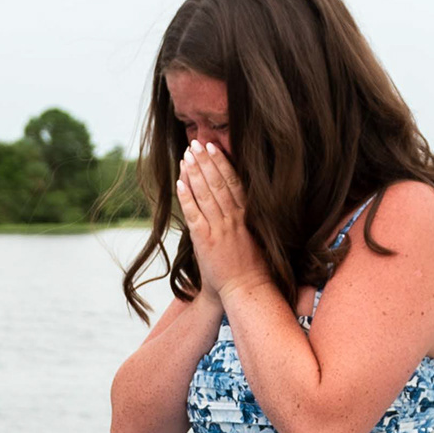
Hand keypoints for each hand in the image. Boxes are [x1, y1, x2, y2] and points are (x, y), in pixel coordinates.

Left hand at [175, 140, 266, 299]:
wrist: (247, 289)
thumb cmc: (252, 266)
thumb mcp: (253, 235)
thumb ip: (242, 217)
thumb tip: (235, 200)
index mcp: (246, 215)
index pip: (234, 182)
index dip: (222, 163)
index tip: (214, 147)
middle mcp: (233, 218)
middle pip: (218, 183)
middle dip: (206, 161)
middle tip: (196, 143)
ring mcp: (219, 228)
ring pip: (206, 194)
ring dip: (194, 172)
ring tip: (186, 155)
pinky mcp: (206, 241)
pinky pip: (194, 214)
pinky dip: (187, 197)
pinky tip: (180, 181)